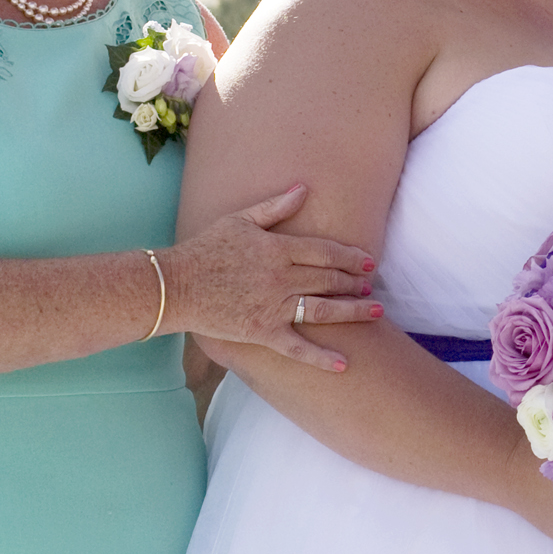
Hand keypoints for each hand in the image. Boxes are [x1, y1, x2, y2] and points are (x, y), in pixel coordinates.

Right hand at [169, 185, 379, 368]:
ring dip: (352, 311)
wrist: (176, 285)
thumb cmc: (206, 249)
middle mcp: (280, 278)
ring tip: (376, 311)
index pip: (325, 252)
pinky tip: (344, 364)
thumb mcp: (239, 220)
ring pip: (323, 309)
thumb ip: (274, 207)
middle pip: (329, 279)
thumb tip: (303, 189)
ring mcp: (273, 306)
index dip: (350, 256)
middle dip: (355, 283)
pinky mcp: (262, 331)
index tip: (368, 261)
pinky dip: (321, 358)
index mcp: (277, 249)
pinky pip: (297, 347)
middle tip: (372, 286)